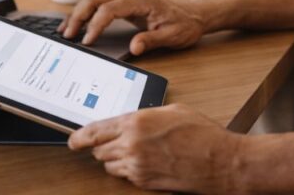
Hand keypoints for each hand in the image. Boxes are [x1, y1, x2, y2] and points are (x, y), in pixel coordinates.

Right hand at [57, 0, 206, 54]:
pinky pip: (100, 2)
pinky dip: (86, 12)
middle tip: (67, 35)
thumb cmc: (184, 25)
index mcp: (142, 0)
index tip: (87, 41)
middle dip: (79, 16)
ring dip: (78, 12)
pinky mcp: (124, 0)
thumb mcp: (172, 37)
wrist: (193, 15)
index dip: (96, 24)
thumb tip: (134, 48)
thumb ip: (152, 41)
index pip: (110, 9)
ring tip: (65, 30)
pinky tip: (77, 24)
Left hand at [69, 104, 242, 192]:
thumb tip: (133, 120)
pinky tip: (146, 162)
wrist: (220, 162)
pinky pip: (125, 177)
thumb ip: (146, 114)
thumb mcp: (173, 111)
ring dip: (115, 159)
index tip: (73, 140)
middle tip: (111, 143)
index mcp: (136, 122)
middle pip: (99, 150)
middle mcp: (132, 145)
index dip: (79, 137)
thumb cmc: (203, 134)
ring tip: (134, 152)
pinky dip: (129, 170)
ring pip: (109, 166)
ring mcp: (137, 167)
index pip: (95, 131)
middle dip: (102, 146)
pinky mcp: (144, 182)